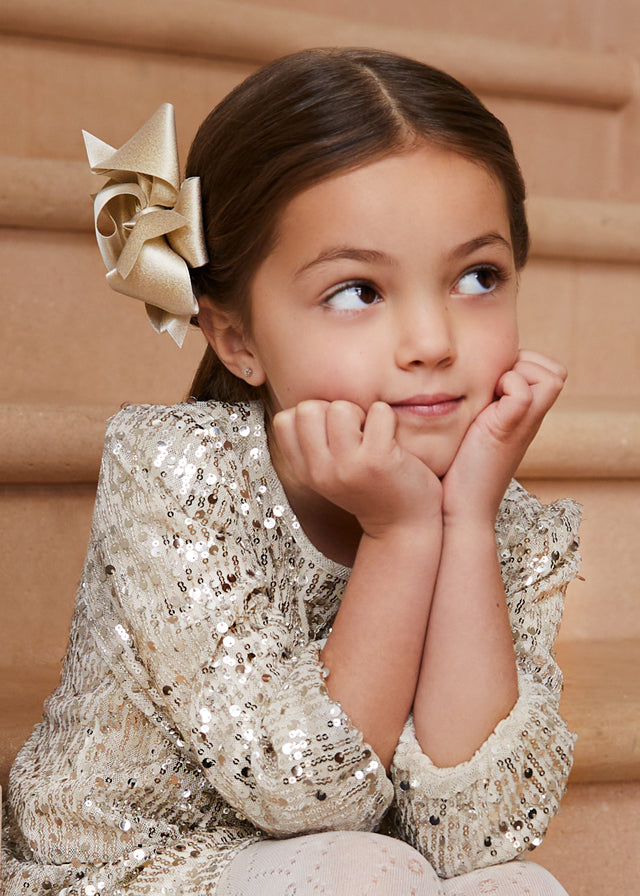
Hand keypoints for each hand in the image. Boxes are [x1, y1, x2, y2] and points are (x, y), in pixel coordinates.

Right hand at [273, 399, 441, 538]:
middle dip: (333, 410)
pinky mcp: (378, 461)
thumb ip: (314, 445)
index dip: (311, 416)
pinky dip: (388, 417)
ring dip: (361, 413)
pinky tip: (390, 438)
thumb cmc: (368, 489)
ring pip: (340, 408)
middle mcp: (320, 471)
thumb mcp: (329, 473)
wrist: (402, 526)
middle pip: (307, 408)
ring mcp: (348, 466)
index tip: (331, 433)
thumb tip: (311, 403)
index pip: (284, 420)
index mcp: (304, 471)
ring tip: (371, 435)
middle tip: (353, 432)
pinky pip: (378, 411)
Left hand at [442, 350, 566, 522]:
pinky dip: (506, 386)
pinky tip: (483, 406)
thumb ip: (482, 408)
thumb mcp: (474, 430)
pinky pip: (523, 392)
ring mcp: (523, 425)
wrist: (460, 509)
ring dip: (518, 373)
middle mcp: (530, 419)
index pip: (548, 372)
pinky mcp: (507, 431)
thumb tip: (459, 384)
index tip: (493, 380)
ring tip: (490, 393)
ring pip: (550, 376)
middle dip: (526, 364)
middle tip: (493, 384)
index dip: (525, 364)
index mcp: (524, 416)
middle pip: (556, 371)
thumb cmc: (459, 471)